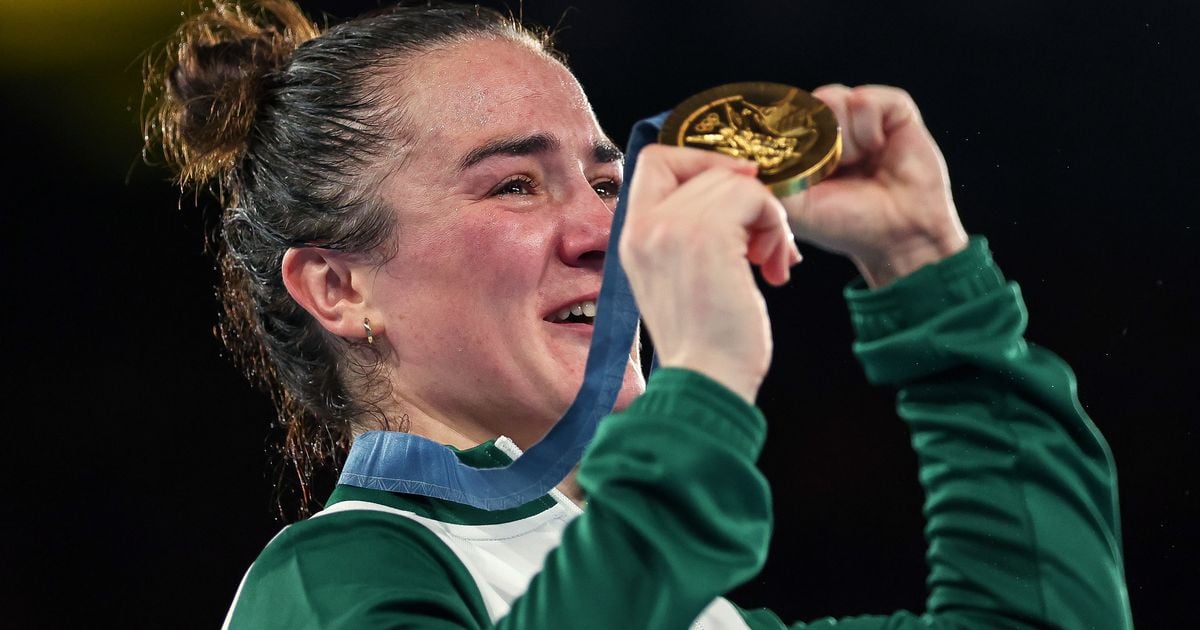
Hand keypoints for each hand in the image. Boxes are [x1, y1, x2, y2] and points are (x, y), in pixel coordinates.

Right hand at [621, 146, 799, 403]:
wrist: (706, 382)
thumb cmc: (705, 341)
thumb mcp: (679, 275)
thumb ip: (691, 229)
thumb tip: (740, 179)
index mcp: (632, 235)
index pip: (657, 159)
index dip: (702, 162)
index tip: (736, 192)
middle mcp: (645, 225)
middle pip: (708, 169)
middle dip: (748, 200)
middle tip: (763, 246)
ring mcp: (672, 227)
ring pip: (736, 182)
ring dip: (768, 218)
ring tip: (771, 261)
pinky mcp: (707, 235)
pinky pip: (755, 197)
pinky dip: (776, 225)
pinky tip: (775, 268)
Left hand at [784, 85, 968, 286]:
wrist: (897, 233)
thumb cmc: (846, 223)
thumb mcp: (794, 205)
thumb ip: (768, 176)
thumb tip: (748, 152)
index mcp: (805, 145)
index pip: (781, 117)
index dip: (785, 133)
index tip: (796, 160)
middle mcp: (830, 126)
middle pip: (805, 104)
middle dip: (814, 138)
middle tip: (831, 170)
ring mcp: (860, 116)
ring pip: (832, 99)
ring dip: (843, 138)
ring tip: (857, 162)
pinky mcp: (892, 109)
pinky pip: (865, 100)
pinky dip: (868, 128)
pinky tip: (878, 149)